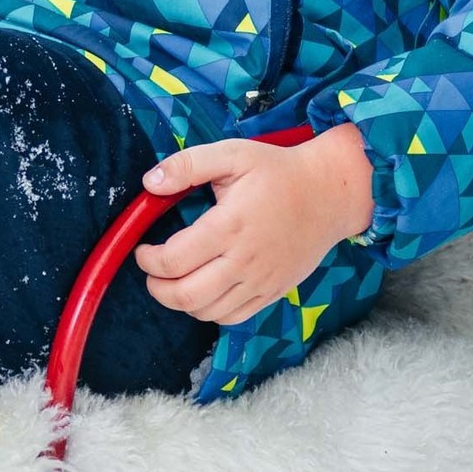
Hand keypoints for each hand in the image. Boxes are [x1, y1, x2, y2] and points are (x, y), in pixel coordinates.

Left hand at [133, 124, 376, 326]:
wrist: (330, 193)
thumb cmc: (278, 172)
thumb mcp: (232, 153)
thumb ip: (187, 165)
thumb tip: (149, 183)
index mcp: (229, 226)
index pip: (173, 261)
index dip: (147, 260)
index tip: (143, 250)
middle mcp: (244, 260)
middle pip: (186, 295)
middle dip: (157, 288)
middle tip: (152, 272)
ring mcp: (261, 281)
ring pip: (207, 312)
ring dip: (181, 302)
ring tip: (175, 281)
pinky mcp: (273, 292)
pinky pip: (233, 318)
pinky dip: (210, 311)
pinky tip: (204, 290)